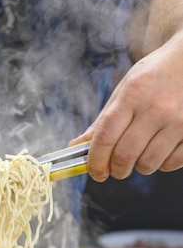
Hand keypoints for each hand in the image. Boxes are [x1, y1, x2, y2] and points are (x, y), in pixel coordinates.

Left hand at [72, 31, 182, 181]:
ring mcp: (178, 121)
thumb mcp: (125, 90)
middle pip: (124, 156)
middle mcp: (155, 109)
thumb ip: (102, 121)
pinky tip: (160, 150)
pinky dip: (161, 164)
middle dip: (115, 170)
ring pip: (147, 164)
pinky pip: (170, 164)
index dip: (95, 161)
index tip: (94, 171)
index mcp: (132, 95)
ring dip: (138, 167)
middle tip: (115, 168)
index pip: (105, 138)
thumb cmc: (153, 77)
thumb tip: (76, 146)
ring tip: (140, 154)